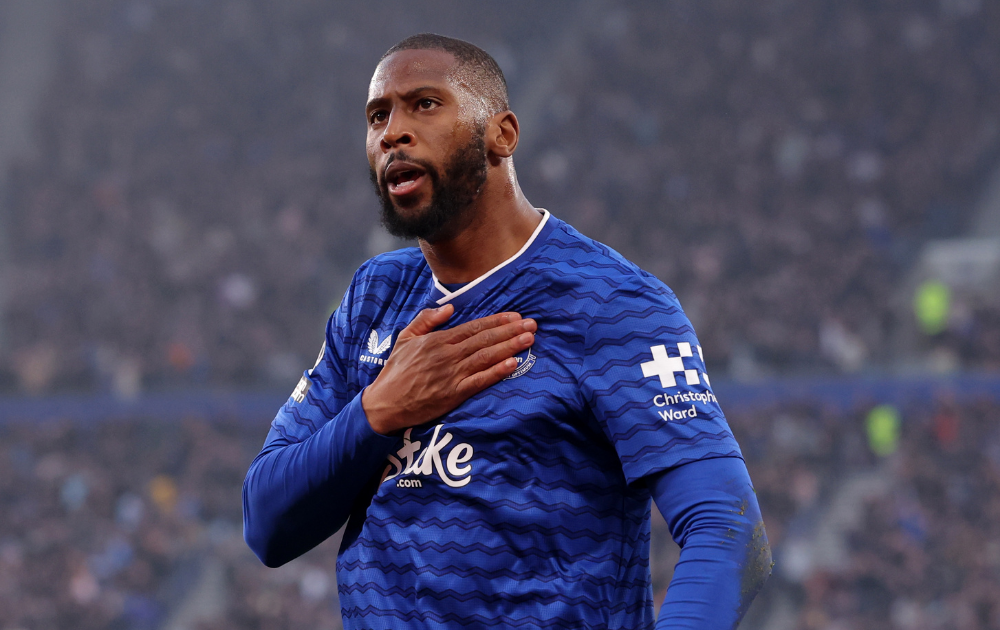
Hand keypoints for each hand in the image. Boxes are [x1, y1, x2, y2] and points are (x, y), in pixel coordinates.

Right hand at [362, 304, 535, 434]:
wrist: (384, 404)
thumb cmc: (395, 371)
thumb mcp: (405, 338)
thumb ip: (426, 320)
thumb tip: (449, 308)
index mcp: (438, 340)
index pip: (474, 327)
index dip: (497, 321)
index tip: (516, 316)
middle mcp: (447, 355)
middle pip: (485, 339)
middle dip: (511, 331)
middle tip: (532, 324)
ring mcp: (451, 375)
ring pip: (486, 357)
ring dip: (510, 347)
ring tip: (529, 339)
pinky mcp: (453, 394)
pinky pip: (479, 381)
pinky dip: (497, 371)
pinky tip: (513, 364)